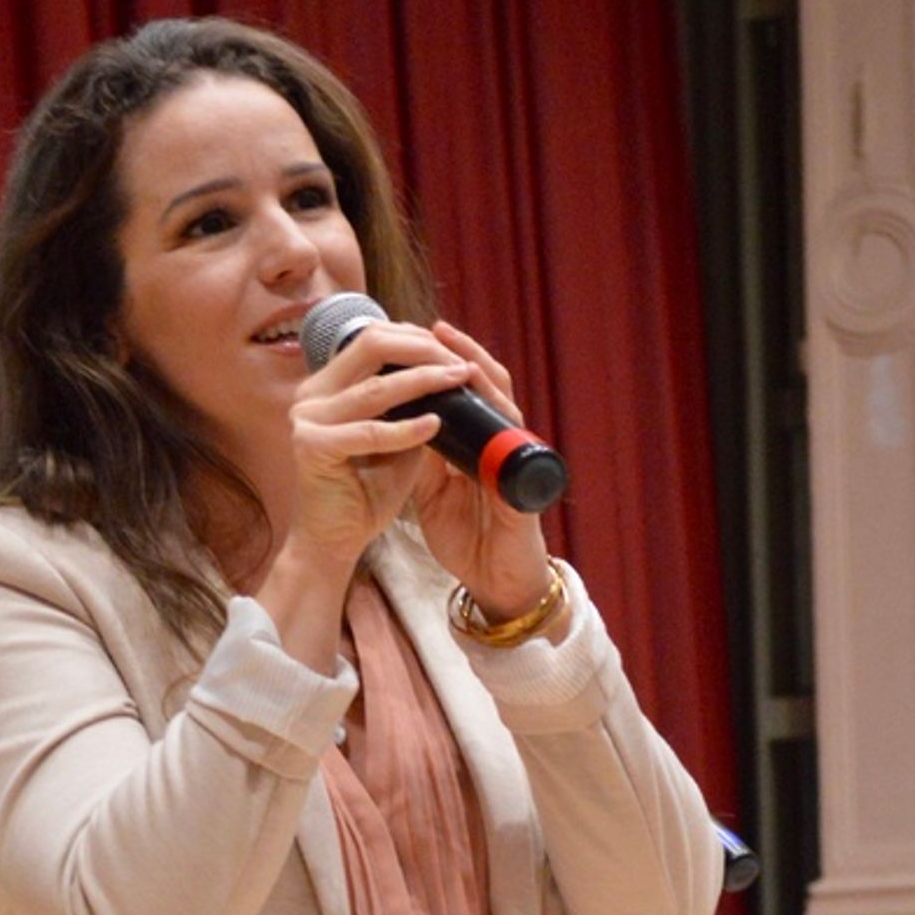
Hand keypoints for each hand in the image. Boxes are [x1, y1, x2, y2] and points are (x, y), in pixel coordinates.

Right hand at [284, 319, 470, 565]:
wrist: (336, 541)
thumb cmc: (366, 493)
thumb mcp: (396, 438)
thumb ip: (410, 405)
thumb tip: (449, 371)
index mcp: (327, 385)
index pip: (373, 340)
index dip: (415, 338)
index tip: (453, 350)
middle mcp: (311, 394)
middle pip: (371, 346)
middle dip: (421, 349)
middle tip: (458, 363)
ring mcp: (308, 418)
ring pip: (375, 389)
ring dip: (422, 382)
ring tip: (457, 382)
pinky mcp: (312, 447)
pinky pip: (370, 432)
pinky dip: (406, 429)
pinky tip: (434, 424)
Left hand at [408, 320, 550, 619]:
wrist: (496, 584)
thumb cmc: (468, 539)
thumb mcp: (434, 494)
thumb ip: (421, 459)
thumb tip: (392, 423)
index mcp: (479, 447)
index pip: (467, 393)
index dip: (445, 365)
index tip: (417, 338)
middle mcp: (501, 448)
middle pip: (490, 388)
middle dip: (464, 357)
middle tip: (437, 329)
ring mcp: (514, 465)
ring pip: (505, 407)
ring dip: (482, 379)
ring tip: (457, 355)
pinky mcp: (522, 488)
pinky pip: (510, 450)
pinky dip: (494, 427)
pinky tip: (477, 407)